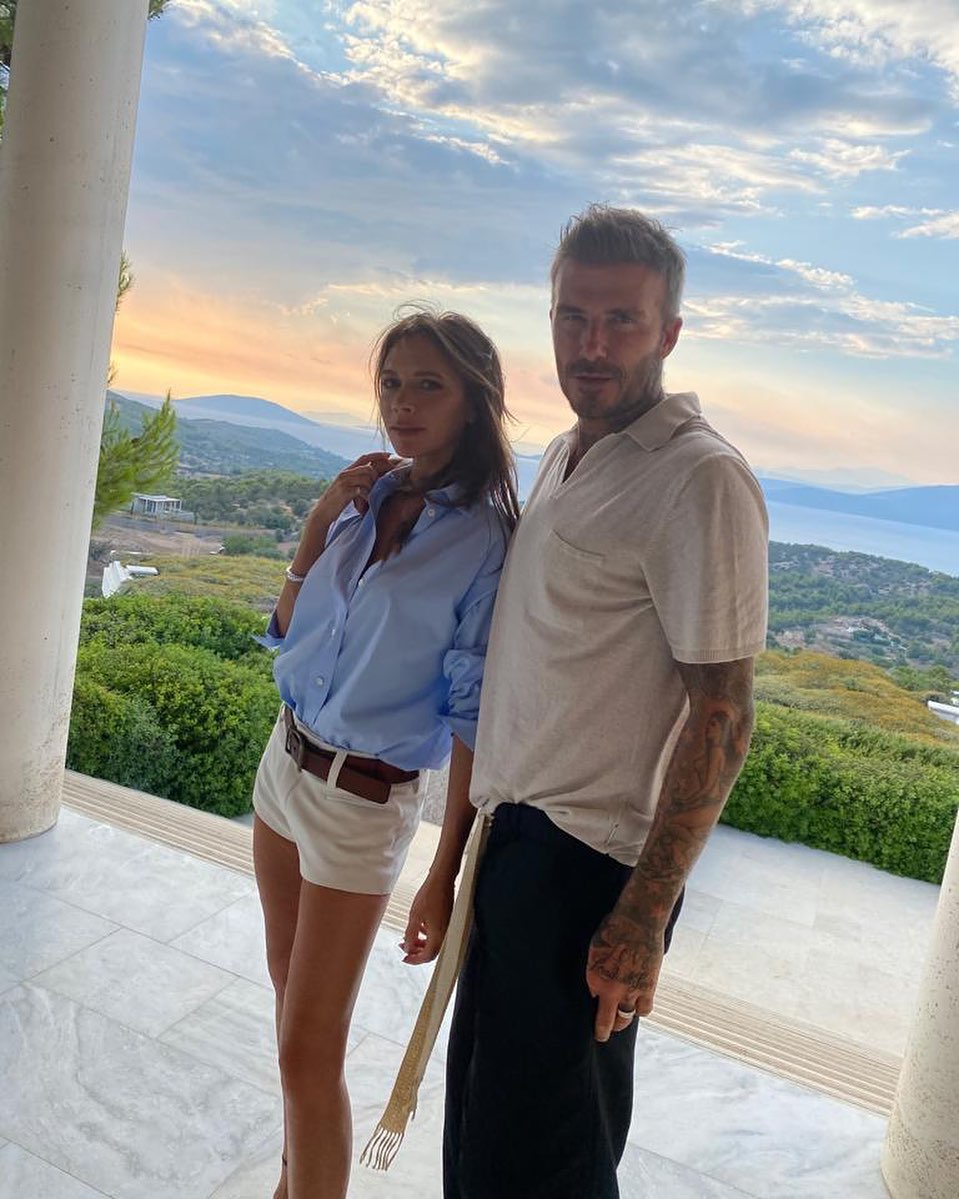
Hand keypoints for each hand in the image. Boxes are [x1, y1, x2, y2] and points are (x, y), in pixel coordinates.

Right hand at [310, 452, 400, 522]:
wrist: (323, 512)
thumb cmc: (338, 501)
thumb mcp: (347, 487)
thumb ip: (357, 479)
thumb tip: (375, 476)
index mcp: (347, 471)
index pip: (364, 457)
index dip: (378, 455)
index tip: (390, 456)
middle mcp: (345, 473)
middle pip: (368, 468)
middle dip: (377, 477)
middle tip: (378, 488)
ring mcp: (344, 482)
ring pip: (367, 479)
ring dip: (372, 489)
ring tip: (369, 498)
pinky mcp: (344, 492)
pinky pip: (362, 490)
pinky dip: (367, 497)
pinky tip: (366, 504)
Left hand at [400, 874, 453, 964]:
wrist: (442, 879)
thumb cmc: (430, 894)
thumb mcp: (415, 916)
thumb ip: (411, 935)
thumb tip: (408, 948)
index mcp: (437, 935)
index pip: (427, 956)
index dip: (414, 960)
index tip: (405, 958)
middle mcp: (444, 933)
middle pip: (431, 952)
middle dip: (417, 953)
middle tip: (405, 950)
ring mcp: (446, 926)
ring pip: (433, 943)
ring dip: (420, 944)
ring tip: (409, 939)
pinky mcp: (445, 920)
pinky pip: (436, 933)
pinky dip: (426, 935)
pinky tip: (419, 928)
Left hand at [586, 910, 664, 1041]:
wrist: (637, 922)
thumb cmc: (613, 929)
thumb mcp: (594, 948)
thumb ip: (595, 969)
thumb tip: (596, 983)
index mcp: (594, 979)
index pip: (591, 1002)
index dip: (592, 1003)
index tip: (593, 1006)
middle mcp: (611, 991)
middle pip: (606, 1022)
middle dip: (602, 1030)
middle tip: (601, 1034)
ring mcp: (630, 992)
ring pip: (625, 1020)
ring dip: (621, 1022)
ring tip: (619, 1022)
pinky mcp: (648, 989)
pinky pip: (644, 1010)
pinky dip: (640, 1009)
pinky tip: (637, 1006)